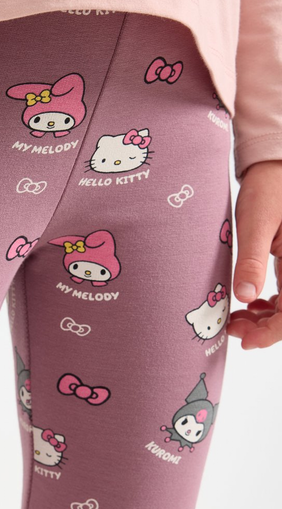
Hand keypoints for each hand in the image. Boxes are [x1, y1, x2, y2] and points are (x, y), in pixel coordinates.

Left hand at [226, 159, 281, 348]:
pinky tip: (251, 304)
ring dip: (267, 320)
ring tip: (237, 319)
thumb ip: (251, 260)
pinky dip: (271, 306)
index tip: (246, 341)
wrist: (274, 167)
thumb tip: (244, 296)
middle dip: (266, 330)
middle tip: (234, 329)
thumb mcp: (255, 222)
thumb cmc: (266, 188)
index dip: (272, 334)